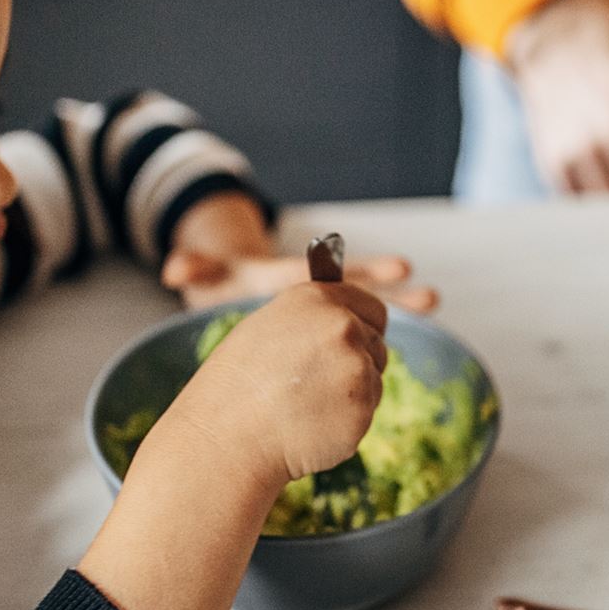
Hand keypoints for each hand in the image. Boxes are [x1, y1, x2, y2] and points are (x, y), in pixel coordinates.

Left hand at [162, 191, 437, 311]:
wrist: (233, 280)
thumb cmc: (222, 279)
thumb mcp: (210, 276)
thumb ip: (196, 268)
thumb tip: (174, 268)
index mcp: (287, 278)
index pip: (326, 277)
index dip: (356, 273)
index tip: (398, 266)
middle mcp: (315, 290)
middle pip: (357, 288)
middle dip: (389, 289)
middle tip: (430, 295)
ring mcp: (325, 306)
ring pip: (368, 307)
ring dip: (399, 306)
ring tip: (434, 302)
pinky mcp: (325, 324)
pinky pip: (359, 330)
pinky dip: (380, 336)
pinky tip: (409, 342)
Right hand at [173, 281, 388, 484]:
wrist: (227, 438)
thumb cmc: (236, 388)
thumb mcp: (266, 330)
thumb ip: (312, 321)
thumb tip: (347, 322)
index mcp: (316, 300)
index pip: (372, 307)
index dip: (367, 327)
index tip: (359, 342)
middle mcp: (341, 325)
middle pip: (377, 345)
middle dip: (356, 364)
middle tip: (314, 385)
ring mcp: (355, 365)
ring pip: (374, 381)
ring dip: (352, 395)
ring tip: (305, 406)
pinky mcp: (362, 405)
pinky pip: (367, 412)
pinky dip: (346, 423)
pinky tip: (311, 426)